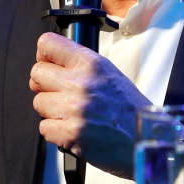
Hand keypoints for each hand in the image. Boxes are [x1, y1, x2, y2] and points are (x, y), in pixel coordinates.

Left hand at [29, 32, 150, 179]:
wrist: (146, 139)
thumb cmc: (130, 109)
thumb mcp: (110, 74)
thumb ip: (80, 66)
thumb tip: (51, 64)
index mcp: (92, 64)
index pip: (48, 44)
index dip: (43, 54)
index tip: (47, 63)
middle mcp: (81, 83)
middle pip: (37, 73)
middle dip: (44, 85)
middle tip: (59, 94)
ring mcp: (74, 109)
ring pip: (38, 102)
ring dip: (51, 110)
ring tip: (72, 115)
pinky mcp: (70, 133)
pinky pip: (44, 127)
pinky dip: (55, 131)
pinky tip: (72, 129)